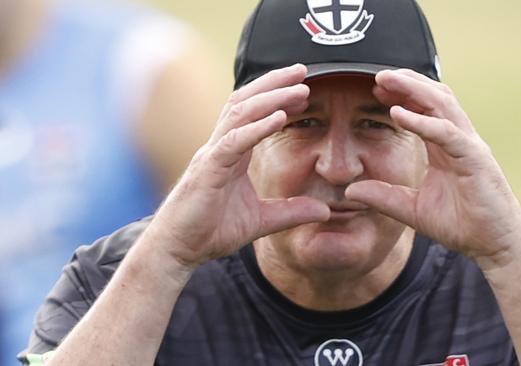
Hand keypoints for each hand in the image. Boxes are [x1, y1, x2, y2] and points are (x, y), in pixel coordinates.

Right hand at [148, 64, 329, 266]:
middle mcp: (220, 147)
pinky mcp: (208, 171)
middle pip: (245, 102)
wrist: (178, 251)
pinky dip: (257, 127)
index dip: (276, 97)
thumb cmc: (210, 232)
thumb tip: (325, 211)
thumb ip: (290, 212)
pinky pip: (234, 142)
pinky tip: (279, 117)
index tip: (303, 88)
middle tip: (303, 70)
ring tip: (298, 87)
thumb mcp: (261, 221)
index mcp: (231, 154)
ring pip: (240, 114)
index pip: (253, 114)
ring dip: (270, 97)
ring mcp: (212, 156)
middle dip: (274, 83)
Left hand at [346, 69, 520, 269]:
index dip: (401, 95)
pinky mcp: (476, 160)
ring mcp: (469, 147)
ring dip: (413, 89)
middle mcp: (459, 140)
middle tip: (378, 75)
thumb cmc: (464, 226)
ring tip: (386, 80)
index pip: (424, 110)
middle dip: (406, 82)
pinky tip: (398, 114)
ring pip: (442, 104)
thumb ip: (384, 198)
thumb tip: (350, 192)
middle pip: (434, 97)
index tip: (375, 89)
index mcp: (446, 148)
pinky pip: (447, 133)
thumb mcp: (413, 210)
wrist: (496, 247)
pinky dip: (423, 121)